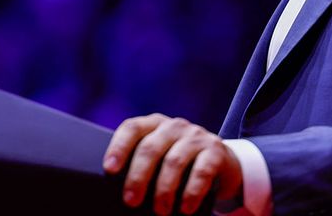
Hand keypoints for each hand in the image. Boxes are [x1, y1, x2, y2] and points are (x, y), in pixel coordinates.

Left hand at [103, 113, 242, 214]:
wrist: (221, 164)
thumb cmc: (180, 166)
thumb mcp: (160, 158)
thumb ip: (142, 166)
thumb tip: (123, 195)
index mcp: (154, 125)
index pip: (132, 128)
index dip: (119, 147)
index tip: (109, 169)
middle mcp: (174, 126)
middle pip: (150, 147)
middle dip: (138, 177)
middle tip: (131, 201)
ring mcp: (196, 136)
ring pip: (174, 160)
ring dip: (164, 189)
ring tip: (160, 211)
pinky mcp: (215, 151)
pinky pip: (202, 171)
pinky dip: (192, 192)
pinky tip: (186, 208)